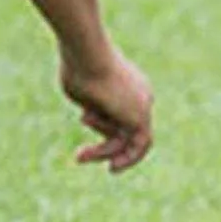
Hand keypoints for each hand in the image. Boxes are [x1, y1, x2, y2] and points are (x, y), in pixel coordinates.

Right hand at [60, 46, 153, 173]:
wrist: (87, 55)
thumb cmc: (78, 66)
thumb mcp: (81, 88)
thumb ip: (89, 105)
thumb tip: (91, 118)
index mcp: (128, 81)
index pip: (121, 109)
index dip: (102, 120)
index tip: (83, 120)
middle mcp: (140, 94)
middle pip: (126, 125)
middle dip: (107, 140)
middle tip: (90, 156)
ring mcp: (142, 106)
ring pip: (128, 137)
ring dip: (104, 151)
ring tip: (80, 157)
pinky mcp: (141, 118)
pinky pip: (135, 144)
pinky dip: (125, 157)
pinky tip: (112, 166)